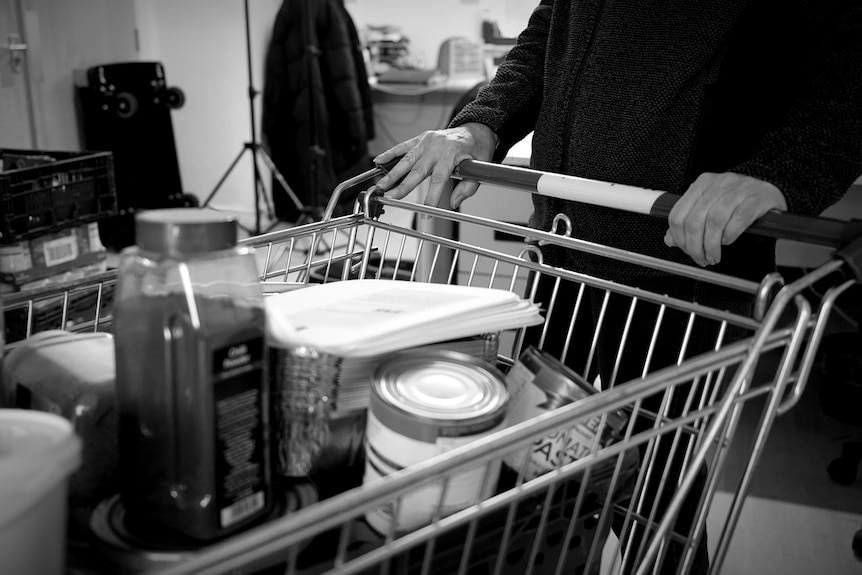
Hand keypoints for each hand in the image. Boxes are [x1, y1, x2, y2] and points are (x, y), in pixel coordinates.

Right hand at [372, 123, 496, 209]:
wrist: (476, 129)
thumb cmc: (478, 149)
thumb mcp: (481, 169)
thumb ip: (468, 188)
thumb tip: (453, 203)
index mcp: (452, 155)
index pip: (439, 180)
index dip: (431, 198)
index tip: (425, 213)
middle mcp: (437, 147)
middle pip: (417, 170)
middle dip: (402, 186)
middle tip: (390, 198)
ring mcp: (428, 141)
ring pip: (407, 159)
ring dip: (392, 173)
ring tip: (381, 186)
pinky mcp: (422, 138)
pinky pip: (404, 146)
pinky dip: (390, 153)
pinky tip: (379, 161)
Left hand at [664, 172, 786, 266]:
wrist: (770, 191)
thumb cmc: (738, 201)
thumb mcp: (709, 208)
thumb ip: (688, 222)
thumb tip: (670, 240)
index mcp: (701, 185)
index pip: (678, 214)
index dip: (679, 238)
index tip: (686, 251)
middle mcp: (718, 184)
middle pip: (695, 220)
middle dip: (695, 246)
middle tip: (701, 258)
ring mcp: (738, 189)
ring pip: (715, 221)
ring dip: (712, 245)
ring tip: (714, 256)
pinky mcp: (757, 198)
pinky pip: (738, 219)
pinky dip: (730, 235)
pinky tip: (728, 241)